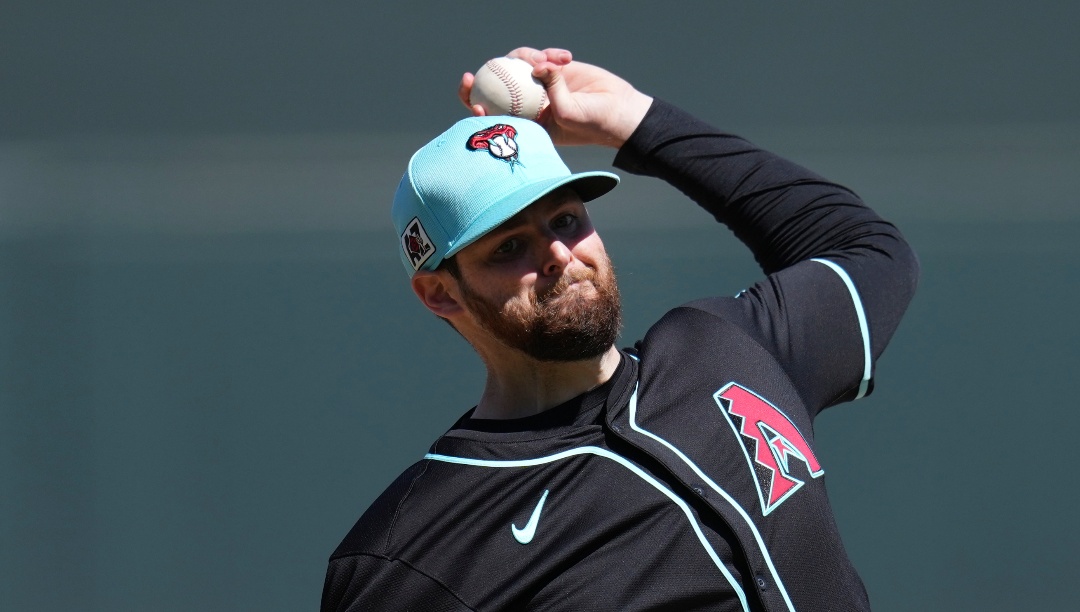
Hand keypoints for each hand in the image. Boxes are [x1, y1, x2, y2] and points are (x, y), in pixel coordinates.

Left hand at [459, 47, 652, 147]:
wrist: (618, 110)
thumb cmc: (593, 122)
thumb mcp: (568, 113)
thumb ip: (551, 91)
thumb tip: (537, 66)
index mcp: (527, 122)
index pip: (494, 115)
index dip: (476, 108)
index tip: (472, 101)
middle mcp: (529, 103)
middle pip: (496, 88)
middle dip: (480, 80)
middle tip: (470, 74)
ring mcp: (540, 84)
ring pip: (518, 66)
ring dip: (530, 58)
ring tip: (552, 62)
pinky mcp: (553, 69)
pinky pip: (542, 55)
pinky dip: (552, 54)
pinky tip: (567, 57)